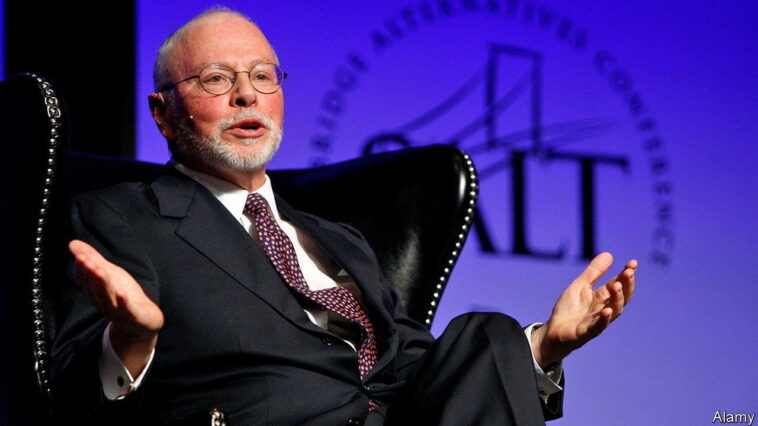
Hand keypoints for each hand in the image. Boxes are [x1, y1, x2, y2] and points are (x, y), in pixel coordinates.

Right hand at [69, 239, 162, 375]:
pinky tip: (121, 292)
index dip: (81, 268)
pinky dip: (123, 301)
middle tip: (87, 260)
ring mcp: (116, 310)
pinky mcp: (132, 316)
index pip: (84, 280)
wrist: (143, 320)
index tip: (80, 255)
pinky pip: (126, 309)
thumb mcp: (109, 273)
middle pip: (94, 288)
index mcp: (95, 292)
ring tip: (100, 271)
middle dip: (90, 274)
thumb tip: (73, 243)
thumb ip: (93, 259)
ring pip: (107, 297)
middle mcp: (102, 301)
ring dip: (103, 284)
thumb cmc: (123, 294)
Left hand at [531, 252, 636, 366]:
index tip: (633, 263)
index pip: (618, 284)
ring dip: (617, 299)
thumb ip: (594, 272)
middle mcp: (604, 308)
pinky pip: (598, 326)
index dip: (626, 274)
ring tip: (617, 285)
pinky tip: (607, 311)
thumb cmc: (569, 309)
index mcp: (602, 297)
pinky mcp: (586, 332)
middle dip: (626, 285)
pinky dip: (604, 319)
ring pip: (613, 311)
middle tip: (629, 272)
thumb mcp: (580, 285)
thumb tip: (609, 254)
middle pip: (621, 297)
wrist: (553, 330)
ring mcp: (597, 321)